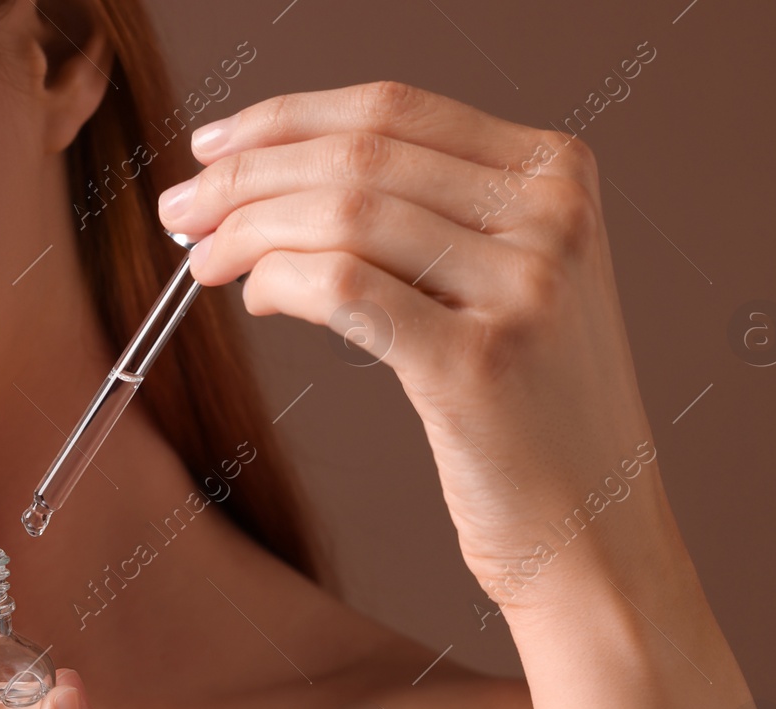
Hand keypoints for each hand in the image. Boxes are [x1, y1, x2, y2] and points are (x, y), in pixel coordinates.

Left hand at [160, 81, 677, 611]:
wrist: (594, 533)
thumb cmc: (528, 417)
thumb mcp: (504, 286)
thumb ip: (422, 222)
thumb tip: (274, 185)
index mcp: (557, 173)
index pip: (394, 108)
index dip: (284, 120)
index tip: (215, 146)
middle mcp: (551, 214)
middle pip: (360, 154)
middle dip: (246, 174)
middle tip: (181, 209)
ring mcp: (525, 285)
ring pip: (344, 213)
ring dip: (248, 229)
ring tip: (205, 259)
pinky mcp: (480, 362)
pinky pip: (344, 287)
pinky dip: (279, 280)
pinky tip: (257, 297)